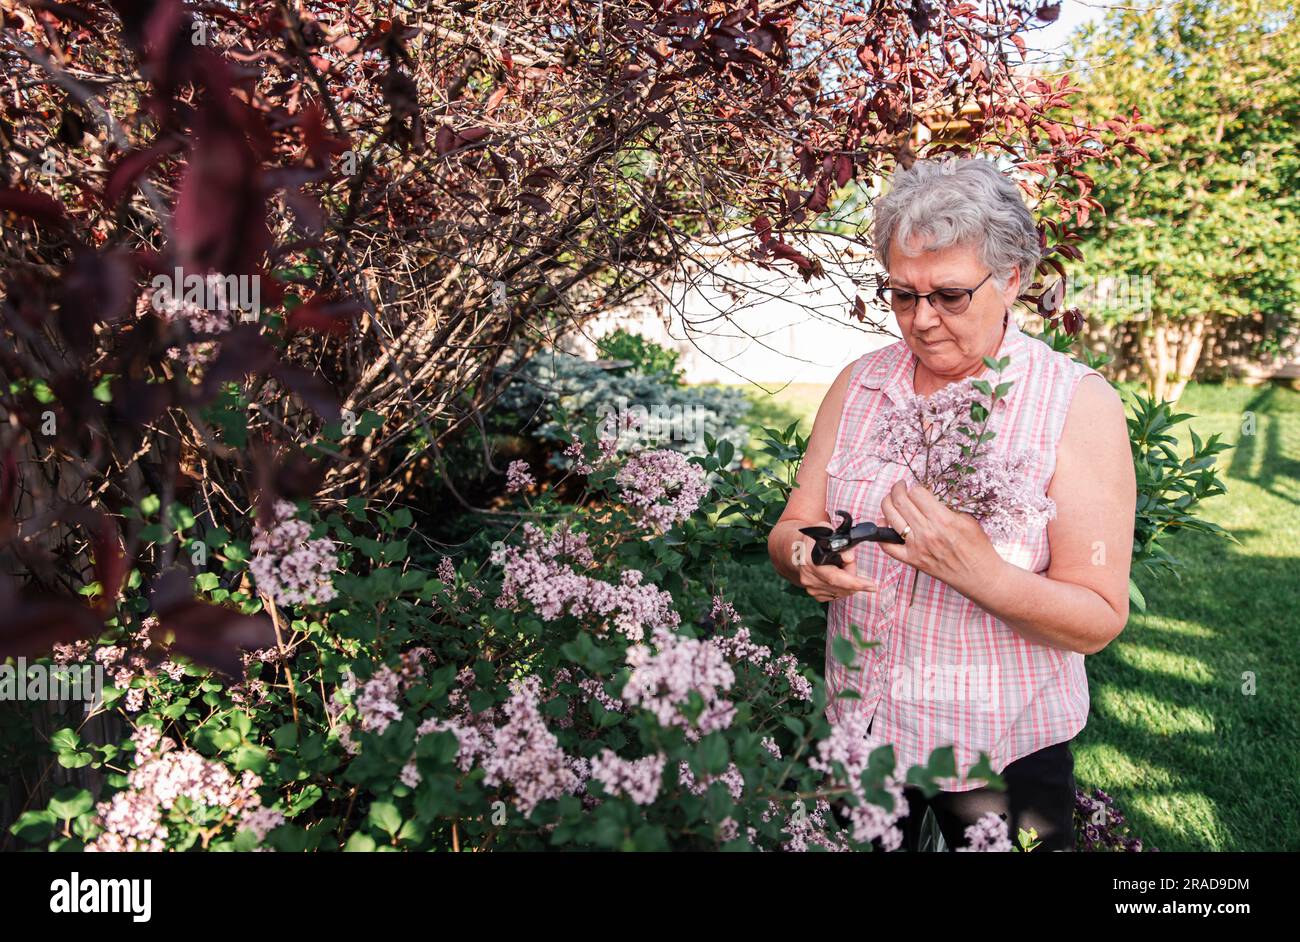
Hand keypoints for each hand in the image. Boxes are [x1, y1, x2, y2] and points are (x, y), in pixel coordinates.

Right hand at [795, 522, 876, 602]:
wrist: (795, 550)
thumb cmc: (812, 539)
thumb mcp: (825, 530)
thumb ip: (839, 541)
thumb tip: (849, 557)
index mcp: (810, 562)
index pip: (835, 578)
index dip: (855, 582)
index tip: (872, 586)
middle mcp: (809, 578)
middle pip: (842, 586)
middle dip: (854, 577)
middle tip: (850, 562)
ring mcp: (811, 588)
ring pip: (841, 592)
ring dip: (848, 582)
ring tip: (842, 566)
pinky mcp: (814, 594)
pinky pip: (836, 595)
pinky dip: (842, 587)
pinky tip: (838, 575)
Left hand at [878, 482, 1004, 597]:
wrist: (979, 576)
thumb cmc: (978, 548)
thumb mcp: (968, 521)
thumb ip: (946, 509)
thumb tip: (928, 500)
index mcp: (943, 520)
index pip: (917, 493)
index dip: (915, 487)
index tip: (917, 488)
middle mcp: (927, 533)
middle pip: (900, 502)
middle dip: (897, 489)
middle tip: (900, 487)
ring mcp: (917, 548)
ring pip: (890, 519)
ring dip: (887, 504)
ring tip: (891, 500)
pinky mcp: (912, 560)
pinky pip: (888, 546)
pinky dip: (881, 533)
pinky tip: (883, 523)